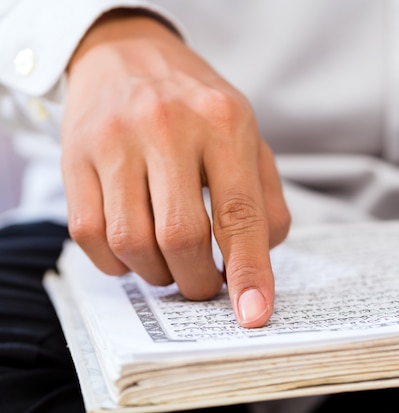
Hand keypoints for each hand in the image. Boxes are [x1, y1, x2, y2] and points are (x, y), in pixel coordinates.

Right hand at [61, 10, 289, 327]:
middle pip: (182, 237)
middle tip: (204, 284)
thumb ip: (265, 199)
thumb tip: (259, 262)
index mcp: (223, 122)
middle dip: (197, 281)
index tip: (253, 314)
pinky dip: (117, 263)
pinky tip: (136, 251)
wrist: (128, 54)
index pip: (239, 213)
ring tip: (172, 266)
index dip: (248, 272)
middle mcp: (167, 128)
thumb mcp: (247, 136)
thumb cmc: (196, 106)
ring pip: (132, 242)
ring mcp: (115, 142)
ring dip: (157, 275)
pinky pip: (89, 236)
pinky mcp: (75, 158)